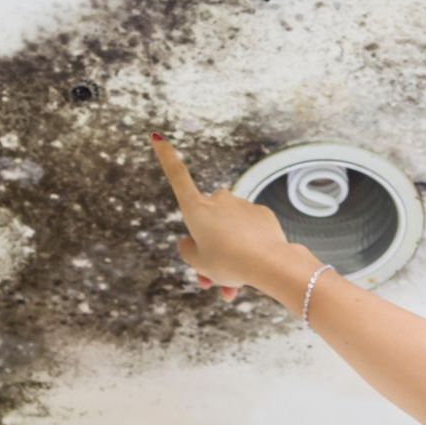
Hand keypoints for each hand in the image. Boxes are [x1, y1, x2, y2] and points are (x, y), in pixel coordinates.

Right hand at [150, 133, 293, 301]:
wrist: (268, 264)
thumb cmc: (228, 263)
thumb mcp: (198, 263)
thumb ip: (188, 250)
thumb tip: (188, 241)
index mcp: (196, 209)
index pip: (177, 176)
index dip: (165, 156)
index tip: (157, 136)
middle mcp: (218, 200)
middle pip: (207, 224)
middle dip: (208, 248)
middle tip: (210, 281)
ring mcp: (241, 204)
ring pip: (229, 232)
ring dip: (228, 254)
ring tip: (232, 287)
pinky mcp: (262, 213)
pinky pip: (248, 231)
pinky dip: (247, 248)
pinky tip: (253, 265)